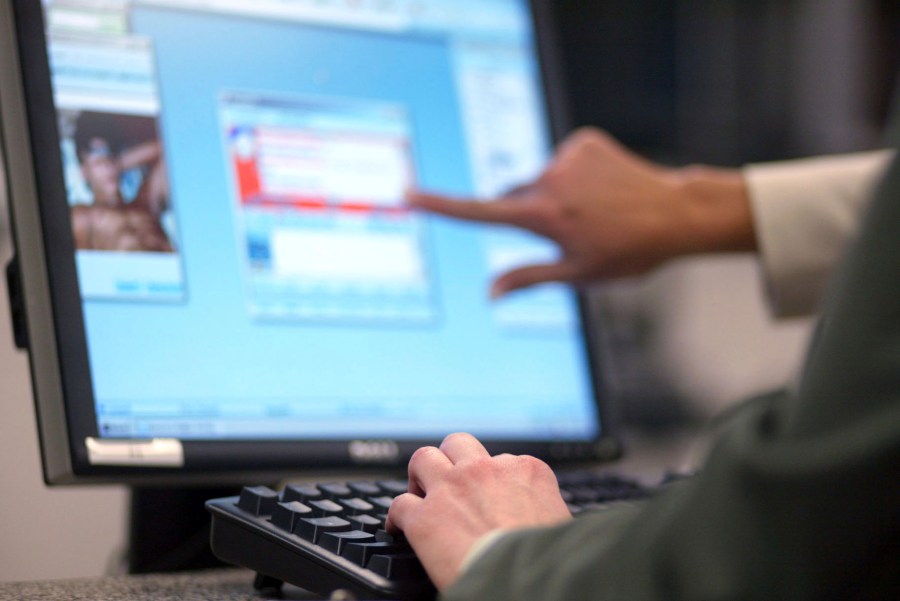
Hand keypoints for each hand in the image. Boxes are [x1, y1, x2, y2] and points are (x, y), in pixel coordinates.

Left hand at [386, 433, 571, 590]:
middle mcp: (486, 470)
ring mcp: (452, 489)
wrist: (526, 580)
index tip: (490, 494)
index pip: (505, 460)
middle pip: (458, 443)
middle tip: (448, 480)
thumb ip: (546, 509)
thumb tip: (545, 522)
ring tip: (419, 492)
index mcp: (527, 472)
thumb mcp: (561, 522)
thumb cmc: (550, 559)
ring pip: (423, 458)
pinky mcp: (424, 517)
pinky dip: (396, 516)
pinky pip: (399, 504)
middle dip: (450, 458)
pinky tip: (399, 527)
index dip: (494, 479)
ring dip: (419, 474)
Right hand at [408, 127, 754, 296]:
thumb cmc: (628, 253)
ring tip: (594, 210)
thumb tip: (490, 292)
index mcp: (543, 218)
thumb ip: (528, 278)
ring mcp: (566, 157)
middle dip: (527, 212)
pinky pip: (562, 160)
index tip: (408, 194)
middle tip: (568, 231)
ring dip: (554, 194)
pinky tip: (602, 189)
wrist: (677, 214)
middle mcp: (549, 183)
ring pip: (540, 179)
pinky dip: (574, 174)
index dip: (440, 206)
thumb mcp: (578, 274)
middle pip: (514, 197)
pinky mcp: (583, 141)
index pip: (479, 213)